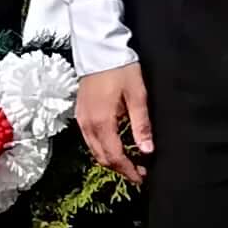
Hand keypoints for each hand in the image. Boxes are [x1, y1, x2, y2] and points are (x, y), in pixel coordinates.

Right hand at [74, 62, 152, 184]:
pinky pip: (89, 140)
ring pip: (94, 151)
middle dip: (120, 169)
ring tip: (129, 164)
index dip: (128, 170)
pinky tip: (115, 147)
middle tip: (138, 174)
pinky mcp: (80, 114)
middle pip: (102, 158)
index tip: (142, 178)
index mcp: (102, 122)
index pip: (115, 156)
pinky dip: (102, 149)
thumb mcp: (138, 96)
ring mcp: (81, 120)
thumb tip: (147, 150)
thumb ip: (141, 125)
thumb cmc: (121, 69)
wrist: (99, 49)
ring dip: (111, 161)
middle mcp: (88, 125)